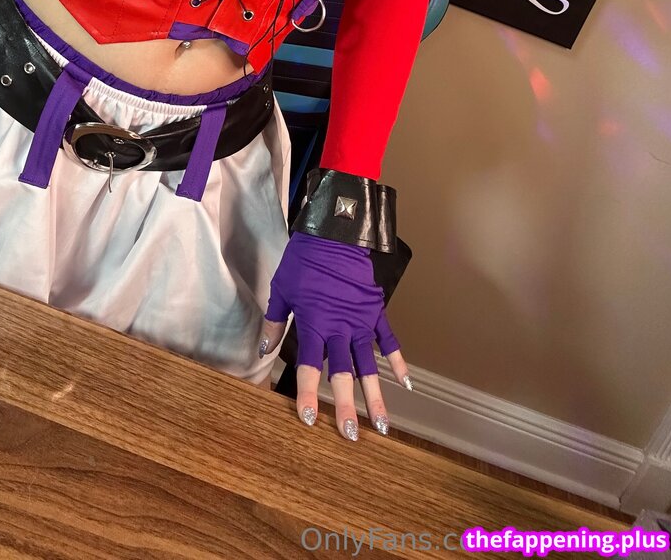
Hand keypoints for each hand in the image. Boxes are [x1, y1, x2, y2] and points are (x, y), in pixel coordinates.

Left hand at [258, 231, 411, 440]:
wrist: (334, 235)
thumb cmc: (304, 262)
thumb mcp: (282, 290)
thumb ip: (275, 323)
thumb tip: (264, 350)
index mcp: (316, 325)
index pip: (310, 367)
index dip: (308, 394)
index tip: (308, 418)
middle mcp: (341, 329)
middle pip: (344, 374)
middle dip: (347, 406)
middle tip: (351, 435)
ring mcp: (362, 322)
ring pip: (369, 365)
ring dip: (376, 395)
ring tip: (382, 424)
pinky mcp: (376, 311)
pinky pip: (389, 340)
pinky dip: (398, 360)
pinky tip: (406, 383)